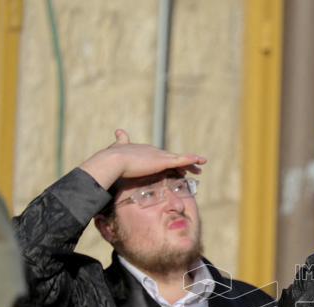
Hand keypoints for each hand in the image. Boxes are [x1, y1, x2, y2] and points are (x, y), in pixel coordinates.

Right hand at [79, 129, 206, 188]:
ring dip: (191, 163)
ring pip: (179, 159)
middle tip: (193, 167)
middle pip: (171, 157)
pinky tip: (201, 161)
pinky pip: (182, 160)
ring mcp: (159, 156)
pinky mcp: (163, 161)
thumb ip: (119, 142)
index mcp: (144, 152)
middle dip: (182, 162)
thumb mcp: (116, 150)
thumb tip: (118, 131)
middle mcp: (153, 151)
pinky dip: (192, 160)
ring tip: (200, 166)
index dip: (168, 161)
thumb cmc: (111, 161)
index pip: (159, 157)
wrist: (112, 161)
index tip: (175, 165)